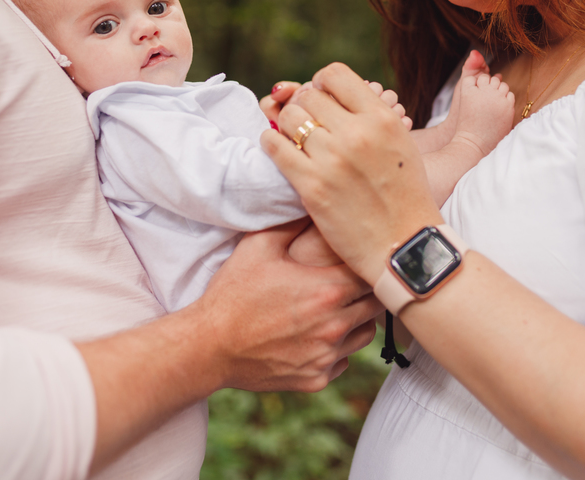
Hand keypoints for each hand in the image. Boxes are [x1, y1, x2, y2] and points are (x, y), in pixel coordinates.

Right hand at [193, 220, 380, 391]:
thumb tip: (315, 205)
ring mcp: (326, 357)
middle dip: (365, 293)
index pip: (372, 276)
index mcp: (327, 291)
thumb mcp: (259, 246)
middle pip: (375, 307)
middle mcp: (334, 327)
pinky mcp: (316, 379)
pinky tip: (314, 336)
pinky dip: (336, 349)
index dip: (366, 267)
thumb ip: (293, 223)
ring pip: (364, 336)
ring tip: (333, 309)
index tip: (356, 262)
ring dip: (355, 321)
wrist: (209, 346)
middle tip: (348, 283)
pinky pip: (343, 362)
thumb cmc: (233, 294)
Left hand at [262, 63, 442, 280]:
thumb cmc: (404, 193)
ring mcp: (333, 160)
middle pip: (309, 96)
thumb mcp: (400, 141)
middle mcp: (357, 134)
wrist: (405, 245)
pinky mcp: (312, 186)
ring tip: (292, 136)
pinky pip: (275, 147)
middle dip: (303, 104)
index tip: (320, 97)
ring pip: (290, 119)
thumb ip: (370, 114)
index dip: (321, 83)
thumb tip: (330, 91)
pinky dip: (271, 143)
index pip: (335, 74)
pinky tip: (278, 148)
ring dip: (286, 124)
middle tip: (305, 120)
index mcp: (382, 118)